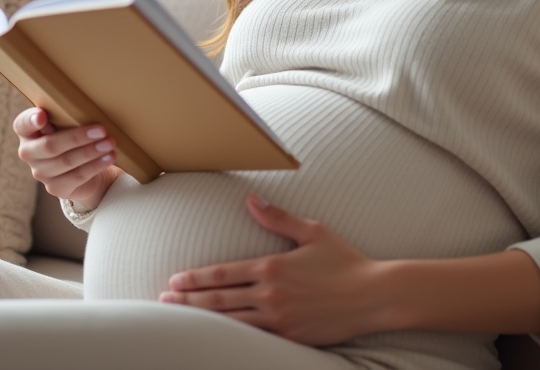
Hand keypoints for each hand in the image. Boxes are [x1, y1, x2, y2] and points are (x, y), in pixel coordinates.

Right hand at [12, 107, 122, 209]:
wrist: (83, 169)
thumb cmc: (73, 137)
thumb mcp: (67, 123)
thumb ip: (65, 115)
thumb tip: (86, 106)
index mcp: (27, 131)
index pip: (22, 124)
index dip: (30, 120)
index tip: (42, 116)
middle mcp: (28, 153)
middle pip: (50, 145)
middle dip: (77, 137)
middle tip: (101, 130)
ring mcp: (40, 173)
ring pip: (66, 162)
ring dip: (91, 152)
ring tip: (110, 143)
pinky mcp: (55, 188)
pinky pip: (77, 176)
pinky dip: (95, 166)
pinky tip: (108, 158)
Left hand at [159, 194, 387, 345]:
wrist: (374, 296)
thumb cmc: (345, 261)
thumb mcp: (312, 231)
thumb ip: (278, 218)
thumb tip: (251, 200)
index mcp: (272, 266)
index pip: (222, 274)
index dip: (195, 278)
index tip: (175, 279)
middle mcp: (271, 294)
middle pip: (219, 300)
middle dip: (188, 300)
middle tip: (165, 300)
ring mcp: (279, 319)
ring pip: (231, 322)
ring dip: (202, 320)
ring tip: (180, 319)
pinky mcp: (291, 337)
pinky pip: (254, 338)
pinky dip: (231, 337)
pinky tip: (217, 337)